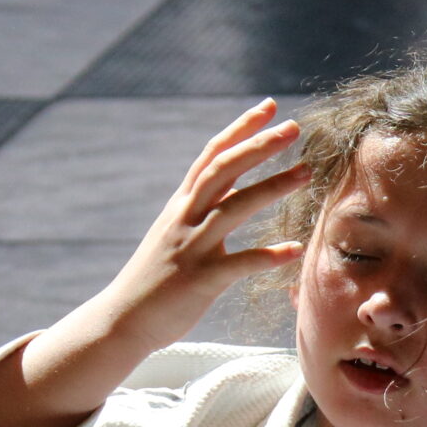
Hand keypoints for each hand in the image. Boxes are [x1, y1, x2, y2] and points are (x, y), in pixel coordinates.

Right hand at [0, 103, 307, 426]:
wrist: (122, 320)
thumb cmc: (155, 278)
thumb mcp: (176, 233)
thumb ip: (203, 208)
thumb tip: (235, 187)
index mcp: (181, 205)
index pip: (212, 155)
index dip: (240, 128)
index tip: (268, 106)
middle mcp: (185, 218)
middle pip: (223, 170)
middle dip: (258, 146)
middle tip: (293, 128)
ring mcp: (191, 248)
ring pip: (234, 208)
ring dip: (271, 187)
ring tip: (305, 173)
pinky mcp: (198, 281)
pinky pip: (237, 265)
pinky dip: (266, 256)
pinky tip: (292, 250)